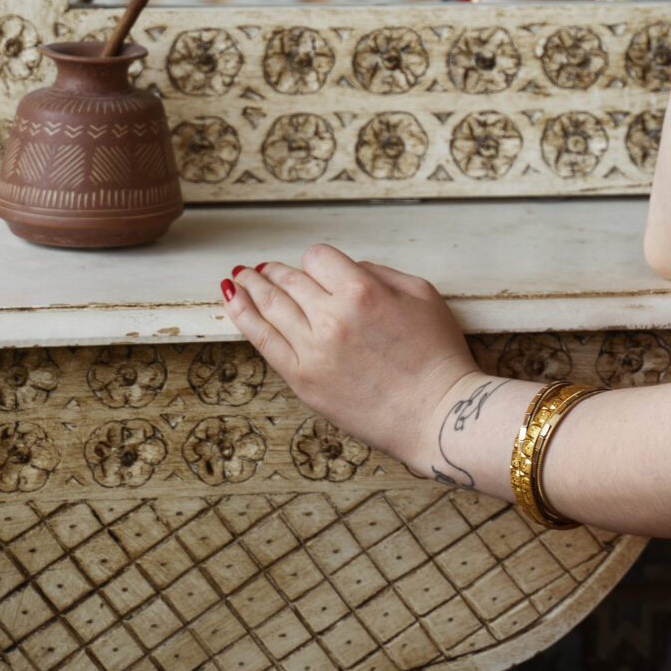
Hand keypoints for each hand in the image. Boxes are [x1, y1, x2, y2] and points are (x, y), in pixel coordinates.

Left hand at [222, 249, 482, 473]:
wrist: (436, 413)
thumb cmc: (437, 357)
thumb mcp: (422, 295)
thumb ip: (380, 273)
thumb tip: (347, 269)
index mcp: (362, 291)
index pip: (318, 258)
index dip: (319, 261)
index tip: (320, 268)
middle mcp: (331, 318)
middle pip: (289, 280)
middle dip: (276, 270)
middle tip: (264, 267)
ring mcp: (312, 351)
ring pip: (270, 306)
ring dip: (251, 286)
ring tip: (240, 277)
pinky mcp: (302, 379)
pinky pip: (263, 341)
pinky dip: (244, 317)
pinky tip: (234, 302)